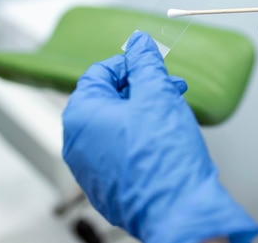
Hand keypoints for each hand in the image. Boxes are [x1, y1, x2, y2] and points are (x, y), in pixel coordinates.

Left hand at [62, 32, 257, 242]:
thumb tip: (138, 42)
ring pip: (115, 126)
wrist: (180, 213)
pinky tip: (164, 139)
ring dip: (143, 112)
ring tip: (173, 113)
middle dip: (142, 89)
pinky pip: (119, 152)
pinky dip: (139, 139)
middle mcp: (77, 143)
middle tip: (170, 88)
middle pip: (108, 99)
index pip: (99, 73)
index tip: (152, 66)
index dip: (130, 64)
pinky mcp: (106, 187)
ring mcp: (89, 169)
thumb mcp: (157, 94)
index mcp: (81, 115)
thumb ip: (145, 62)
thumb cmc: (164, 158)